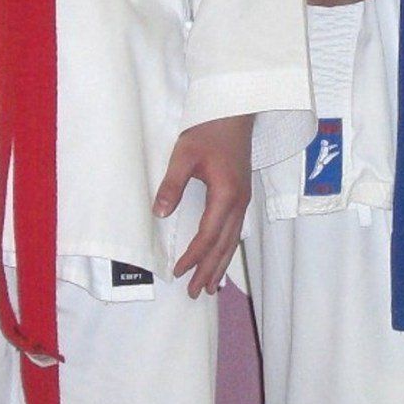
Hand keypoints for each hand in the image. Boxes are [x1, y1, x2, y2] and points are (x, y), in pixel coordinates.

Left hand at [154, 114, 253, 295]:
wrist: (235, 110)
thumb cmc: (209, 128)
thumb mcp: (184, 154)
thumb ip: (172, 185)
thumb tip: (159, 213)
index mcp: (226, 194)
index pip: (208, 234)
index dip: (194, 256)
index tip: (178, 271)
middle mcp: (239, 201)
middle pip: (224, 245)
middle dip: (209, 270)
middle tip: (195, 293)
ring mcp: (244, 199)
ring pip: (233, 240)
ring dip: (221, 265)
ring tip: (210, 287)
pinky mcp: (242, 194)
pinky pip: (236, 230)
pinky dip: (227, 249)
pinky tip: (221, 257)